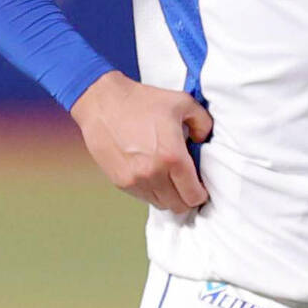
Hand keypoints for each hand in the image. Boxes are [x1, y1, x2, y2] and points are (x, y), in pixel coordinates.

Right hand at [70, 70, 212, 212]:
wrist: (104, 103)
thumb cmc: (142, 101)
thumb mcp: (182, 102)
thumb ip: (203, 123)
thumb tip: (203, 140)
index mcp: (173, 157)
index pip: (193, 195)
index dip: (201, 193)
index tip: (201, 186)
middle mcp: (154, 173)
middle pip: (179, 206)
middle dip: (187, 197)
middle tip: (187, 184)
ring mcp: (135, 180)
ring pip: (161, 204)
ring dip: (169, 195)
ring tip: (169, 178)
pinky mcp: (120, 182)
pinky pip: (143, 197)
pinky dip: (152, 191)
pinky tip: (153, 174)